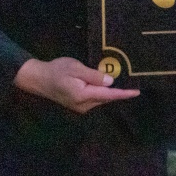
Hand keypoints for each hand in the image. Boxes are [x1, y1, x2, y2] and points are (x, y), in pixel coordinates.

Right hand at [14, 57, 140, 112]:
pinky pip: (94, 99)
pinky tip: (106, 85)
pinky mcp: (77, 105)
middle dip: (118, 92)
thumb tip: (110, 82)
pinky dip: (101, 93)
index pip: (108, 95)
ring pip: (100, 99)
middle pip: (106, 98)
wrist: (38, 79)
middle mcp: (83, 105)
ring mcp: (80, 107)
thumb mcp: (76, 68)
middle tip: (132, 83)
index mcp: (83, 96)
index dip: (124, 93)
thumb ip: (94, 76)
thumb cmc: (57, 70)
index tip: (137, 92)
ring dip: (110, 92)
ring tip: (122, 83)